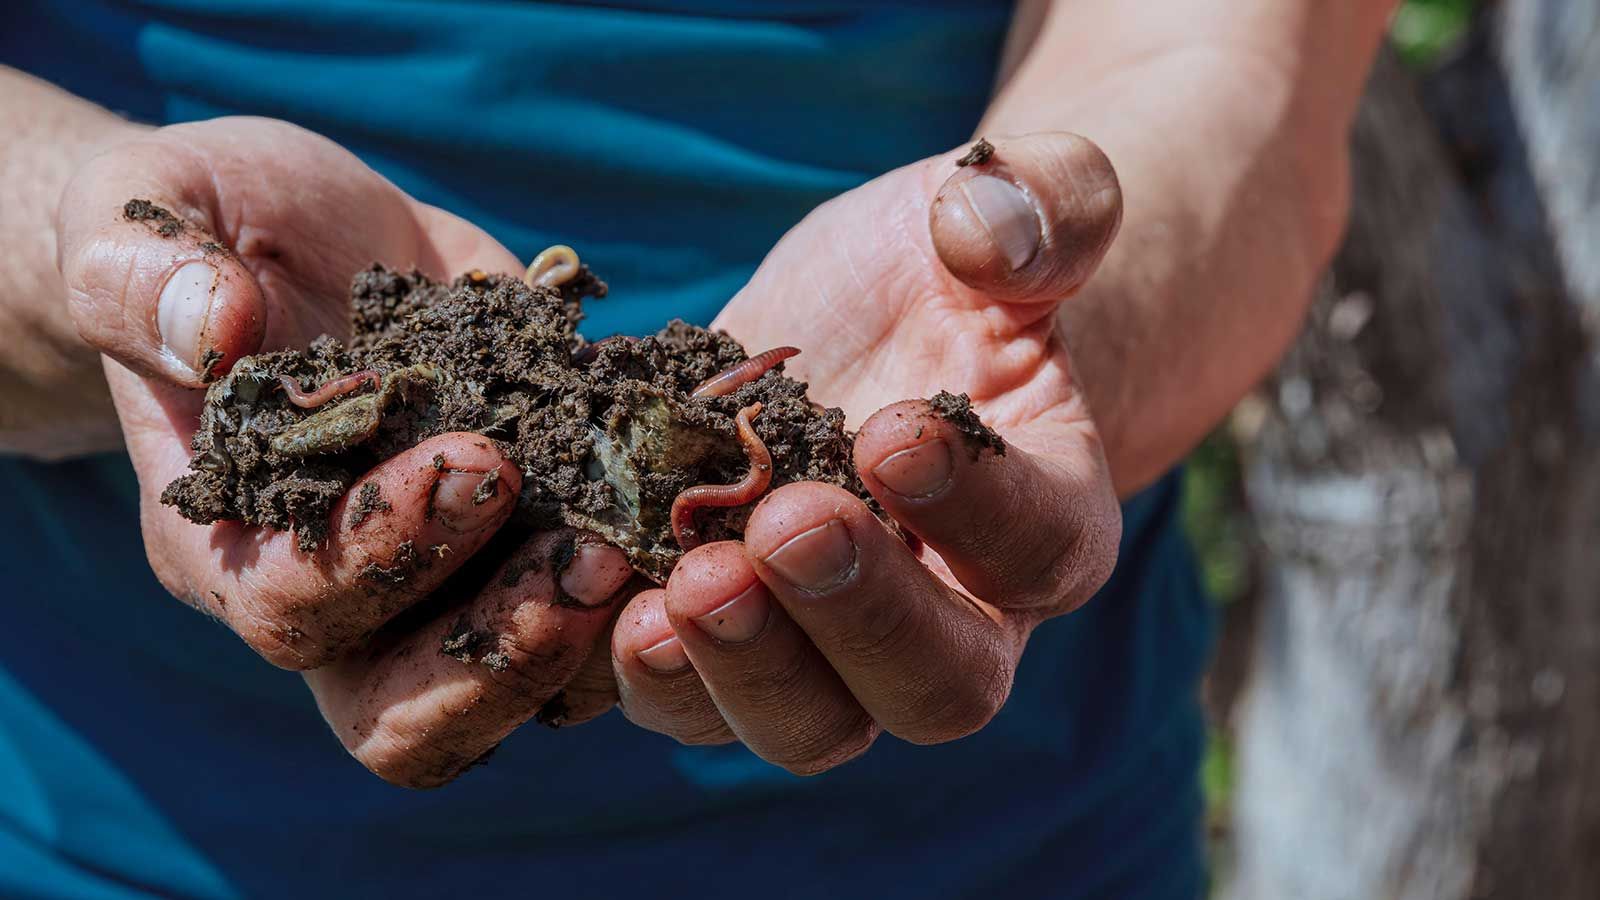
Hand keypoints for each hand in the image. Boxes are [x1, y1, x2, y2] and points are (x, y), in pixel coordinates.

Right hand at [58, 117, 634, 786]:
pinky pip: (606, 606)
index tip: (476, 460)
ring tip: (676, 547)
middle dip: (507, 647)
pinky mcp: (536, 540)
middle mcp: (341, 599)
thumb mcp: (146, 218)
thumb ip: (144, 275)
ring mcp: (451, 585)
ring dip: (602, 635)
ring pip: (524, 690)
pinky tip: (719, 494)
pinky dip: (667, 567)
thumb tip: (214, 331)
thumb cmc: (200, 233)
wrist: (293, 238)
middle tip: (598, 556)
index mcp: (229, 544)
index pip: (295, 610)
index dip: (383, 556)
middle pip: (410, 710)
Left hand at [607, 133, 1125, 771]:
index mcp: (1046, 516)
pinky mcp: (715, 634)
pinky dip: (630, 665)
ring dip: (737, 673)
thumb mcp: (1007, 207)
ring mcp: (826, 645)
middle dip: (854, 619)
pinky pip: (680, 693)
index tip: (895, 433)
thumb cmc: (949, 268)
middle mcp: (951, 615)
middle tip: (781, 529)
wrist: (861, 321)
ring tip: (674, 593)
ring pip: (805, 723)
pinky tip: (585, 593)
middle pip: (934, 686)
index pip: (1039, 544)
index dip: (979, 508)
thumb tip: (987, 231)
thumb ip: (1039, 207)